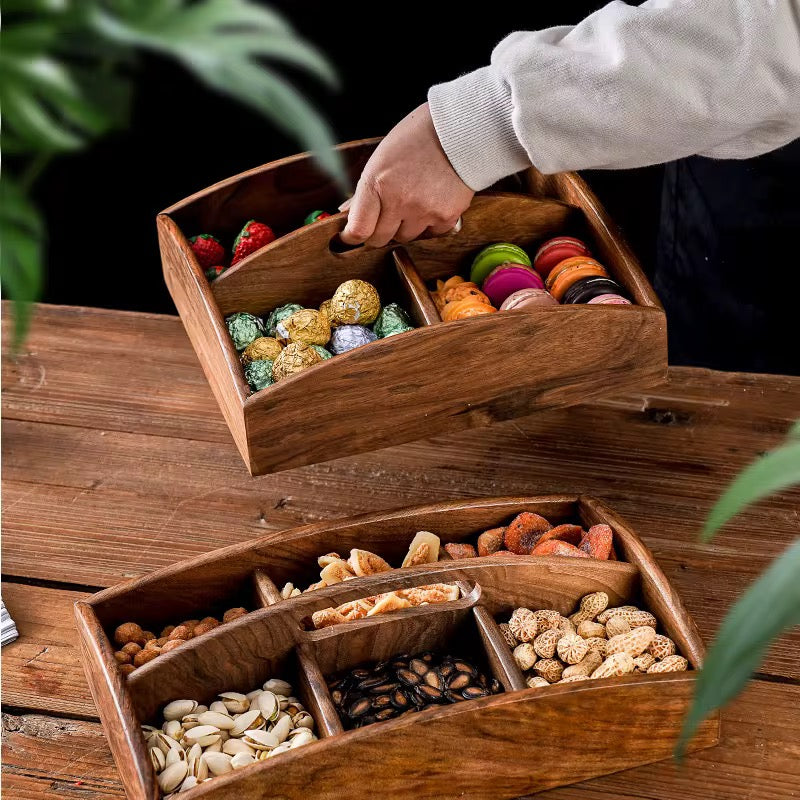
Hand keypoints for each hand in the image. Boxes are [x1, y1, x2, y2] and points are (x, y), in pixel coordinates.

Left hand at [340, 102, 474, 246]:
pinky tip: (432, 203)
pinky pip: (430, 234)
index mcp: (377, 183)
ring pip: (405, 237)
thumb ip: (365, 190)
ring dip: (405, 226)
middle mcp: (399, 201)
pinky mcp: (446, 217)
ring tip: (413, 201)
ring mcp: (423, 211)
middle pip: (380, 239)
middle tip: (385, 216)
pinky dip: (429, 224)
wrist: (460, 132)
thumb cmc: (417, 139)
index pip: (359, 229)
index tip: (353, 236)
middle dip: (379, 231)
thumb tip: (348, 212)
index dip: (353, 236)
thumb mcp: (382, 157)